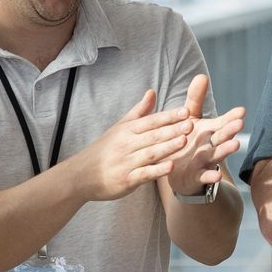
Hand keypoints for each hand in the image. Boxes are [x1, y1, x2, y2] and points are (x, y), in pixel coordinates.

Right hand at [70, 89, 192, 201]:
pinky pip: (144, 174)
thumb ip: (139, 111)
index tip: (186, 111)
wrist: (81, 175)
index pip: (151, 121)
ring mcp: (127, 162)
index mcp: (127, 130)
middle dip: (173, 130)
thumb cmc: (103, 150)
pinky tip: (171, 167)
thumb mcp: (120, 127)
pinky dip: (157, 170)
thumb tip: (152, 92)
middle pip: (153, 135)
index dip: (169, 116)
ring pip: (151, 153)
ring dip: (168, 147)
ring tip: (184, 141)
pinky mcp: (127, 180)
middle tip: (191, 124)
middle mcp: (127, 144)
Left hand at [165, 75, 244, 195]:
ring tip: (236, 144)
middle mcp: (210, 145)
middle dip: (230, 130)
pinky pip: (204, 176)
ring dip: (226, 150)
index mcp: (209, 131)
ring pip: (217, 155)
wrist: (179, 172)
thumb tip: (202, 75)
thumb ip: (195, 99)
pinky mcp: (196, 176)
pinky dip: (210, 177)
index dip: (231, 117)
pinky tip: (216, 177)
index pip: (222, 122)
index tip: (242, 110)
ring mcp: (205, 161)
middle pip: (221, 137)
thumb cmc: (187, 140)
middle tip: (239, 123)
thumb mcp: (189, 118)